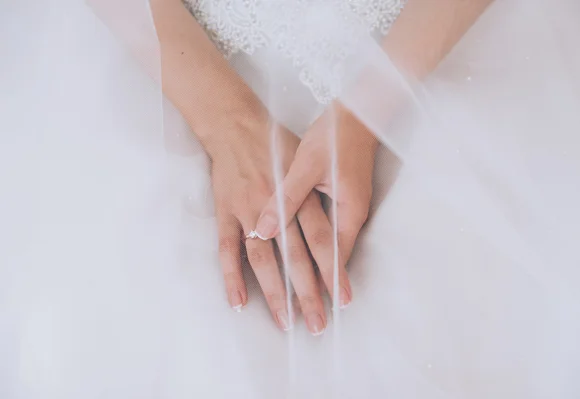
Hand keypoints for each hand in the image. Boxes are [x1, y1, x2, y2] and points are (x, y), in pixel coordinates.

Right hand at [205, 95, 334, 334]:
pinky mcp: (226, 212)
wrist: (236, 125)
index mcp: (300, 195)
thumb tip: (334, 231)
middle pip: (295, 258)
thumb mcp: (304, 164)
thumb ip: (315, 199)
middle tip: (317, 324)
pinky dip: (231, 276)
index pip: (322, 240)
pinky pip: (227, 249)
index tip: (343, 299)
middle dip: (308, 294)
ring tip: (285, 322)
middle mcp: (275, 207)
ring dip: (274, 294)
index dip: (333, 271)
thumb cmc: (275, 144)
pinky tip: (238, 301)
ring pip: (263, 260)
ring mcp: (247, 211)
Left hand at [255, 103, 378, 307]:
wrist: (357, 112)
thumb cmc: (332, 136)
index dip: (323, 284)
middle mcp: (351, 214)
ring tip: (325, 303)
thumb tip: (263, 230)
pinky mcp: (346, 200)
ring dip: (329, 276)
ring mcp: (351, 208)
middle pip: (336, 260)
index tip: (319, 309)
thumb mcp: (306, 164)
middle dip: (327, 291)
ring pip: (337, 250)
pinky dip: (329, 253)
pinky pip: (337, 234)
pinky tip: (324, 264)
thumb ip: (285, 199)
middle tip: (321, 322)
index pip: (332, 255)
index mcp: (344, 209)